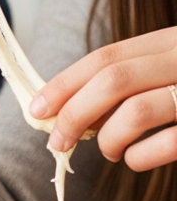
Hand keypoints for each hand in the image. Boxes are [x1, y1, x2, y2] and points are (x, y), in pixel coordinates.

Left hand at [30, 27, 176, 163]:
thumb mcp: (167, 69)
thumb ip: (128, 80)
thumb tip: (67, 110)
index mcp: (171, 42)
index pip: (106, 57)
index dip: (63, 84)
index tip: (36, 109)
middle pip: (113, 80)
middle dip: (74, 114)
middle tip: (58, 142)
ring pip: (136, 112)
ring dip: (108, 139)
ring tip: (109, 151)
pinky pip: (166, 143)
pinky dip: (139, 157)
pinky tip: (135, 159)